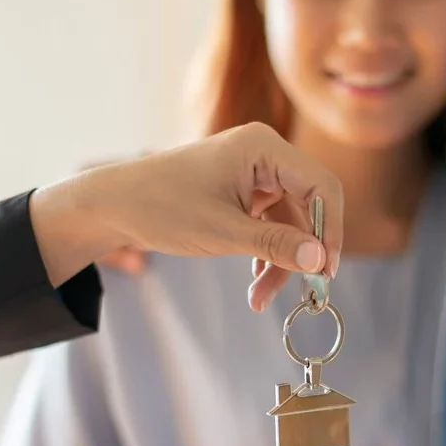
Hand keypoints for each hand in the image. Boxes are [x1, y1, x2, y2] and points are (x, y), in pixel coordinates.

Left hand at [30, 122, 342, 305]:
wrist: (115, 205)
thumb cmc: (162, 208)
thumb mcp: (223, 232)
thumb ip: (276, 244)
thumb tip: (321, 261)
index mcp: (263, 147)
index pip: (321, 186)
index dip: (330, 230)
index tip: (326, 272)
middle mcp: (263, 153)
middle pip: (308, 205)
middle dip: (304, 251)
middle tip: (308, 292)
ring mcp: (253, 172)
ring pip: (289, 222)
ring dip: (280, 262)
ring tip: (259, 298)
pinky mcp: (242, 191)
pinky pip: (269, 224)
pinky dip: (265, 254)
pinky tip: (255, 283)